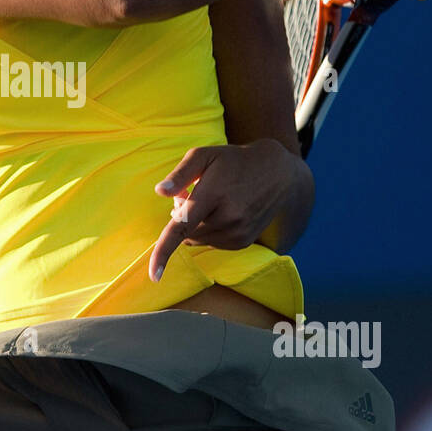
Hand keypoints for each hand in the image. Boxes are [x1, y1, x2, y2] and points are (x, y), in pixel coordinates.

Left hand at [148, 140, 299, 281]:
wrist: (278, 174)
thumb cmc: (233, 162)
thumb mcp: (205, 155)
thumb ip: (180, 173)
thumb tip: (160, 192)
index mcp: (214, 195)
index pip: (182, 227)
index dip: (164, 251)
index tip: (153, 275)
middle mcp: (228, 219)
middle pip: (186, 232)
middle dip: (180, 216)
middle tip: (191, 192)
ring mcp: (238, 233)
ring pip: (196, 240)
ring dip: (194, 225)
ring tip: (210, 200)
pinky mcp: (243, 242)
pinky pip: (211, 243)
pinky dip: (207, 231)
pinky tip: (221, 211)